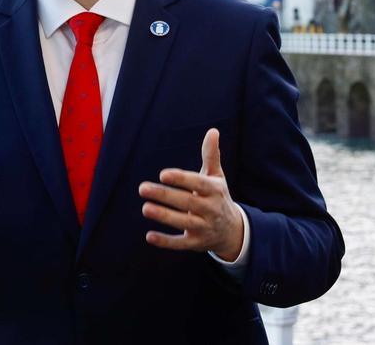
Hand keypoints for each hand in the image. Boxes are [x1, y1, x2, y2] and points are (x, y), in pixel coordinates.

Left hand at [138, 128, 244, 261]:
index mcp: (214, 190)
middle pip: (187, 202)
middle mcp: (210, 210)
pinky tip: (149, 236)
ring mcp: (204, 228)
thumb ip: (211, 155)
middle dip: (165, 196)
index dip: (181, 179)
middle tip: (142, 188)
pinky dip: (166, 241)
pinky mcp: (196, 243)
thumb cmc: (217, 196)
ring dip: (164, 216)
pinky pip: (180, 243)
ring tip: (145, 208)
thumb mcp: (216, 176)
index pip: (198, 183)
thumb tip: (213, 131)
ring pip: (183, 223)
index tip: (163, 174)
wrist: (232, 230)